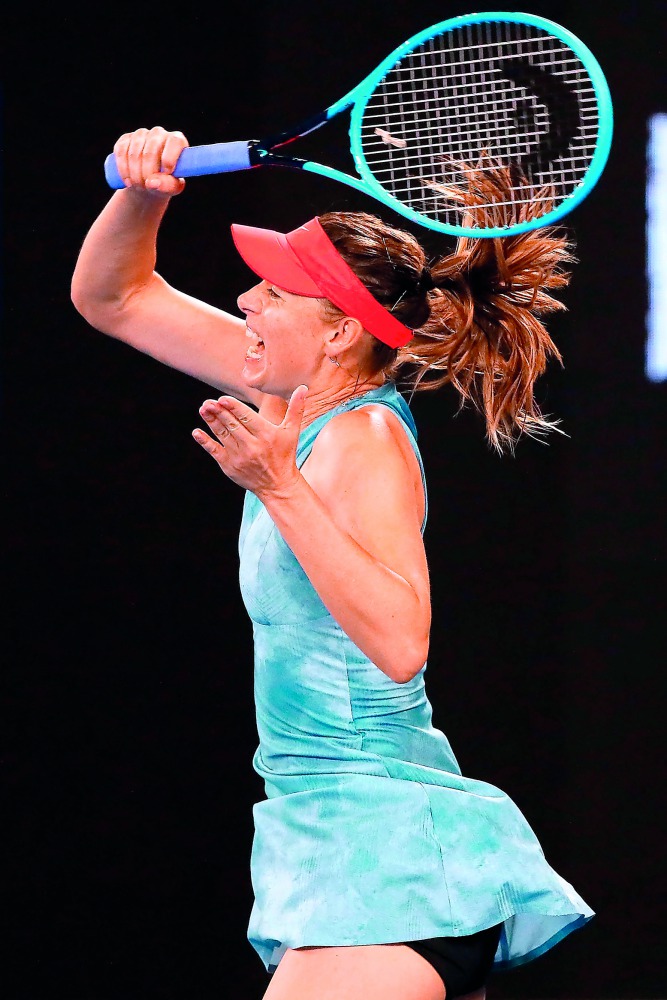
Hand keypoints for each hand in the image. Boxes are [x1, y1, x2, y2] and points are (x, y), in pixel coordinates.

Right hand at [112, 126, 187, 195]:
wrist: (149, 182)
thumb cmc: (166, 182)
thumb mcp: (172, 188)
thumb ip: (168, 185)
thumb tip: (151, 182)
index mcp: (176, 141)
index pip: (175, 141)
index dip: (169, 157)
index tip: (166, 172)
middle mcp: (159, 133)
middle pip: (151, 151)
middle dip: (147, 173)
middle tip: (147, 187)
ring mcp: (141, 134)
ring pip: (135, 153)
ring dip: (135, 174)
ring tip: (139, 187)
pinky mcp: (125, 138)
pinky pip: (121, 151)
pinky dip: (123, 168)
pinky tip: (128, 180)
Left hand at [192, 387, 307, 498]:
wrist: (278, 485)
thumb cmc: (285, 455)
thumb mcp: (292, 432)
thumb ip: (296, 409)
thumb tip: (303, 388)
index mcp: (266, 435)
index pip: (247, 418)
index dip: (233, 408)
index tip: (222, 399)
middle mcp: (252, 446)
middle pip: (232, 425)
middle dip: (219, 412)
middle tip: (208, 402)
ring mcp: (239, 457)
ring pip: (222, 435)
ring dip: (211, 421)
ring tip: (203, 409)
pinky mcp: (229, 466)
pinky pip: (215, 451)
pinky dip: (205, 441)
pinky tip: (197, 432)